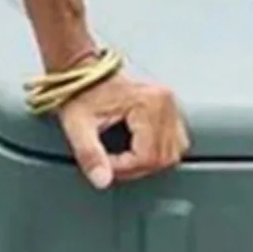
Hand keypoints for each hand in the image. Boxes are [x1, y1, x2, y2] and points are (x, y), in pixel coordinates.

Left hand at [56, 74, 189, 190]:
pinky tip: (135, 148)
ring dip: (147, 162)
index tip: (104, 163)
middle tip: (111, 162)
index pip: (148, 156)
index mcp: (148, 103)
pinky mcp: (168, 107)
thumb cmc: (80, 92)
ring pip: (173, 152)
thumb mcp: (78, 127)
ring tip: (122, 156)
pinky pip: (174, 141)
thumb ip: (90, 155)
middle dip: (135, 168)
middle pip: (164, 157)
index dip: (124, 168)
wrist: (82, 71)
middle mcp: (165, 102)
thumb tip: (102, 180)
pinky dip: (156, 151)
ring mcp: (170, 104)